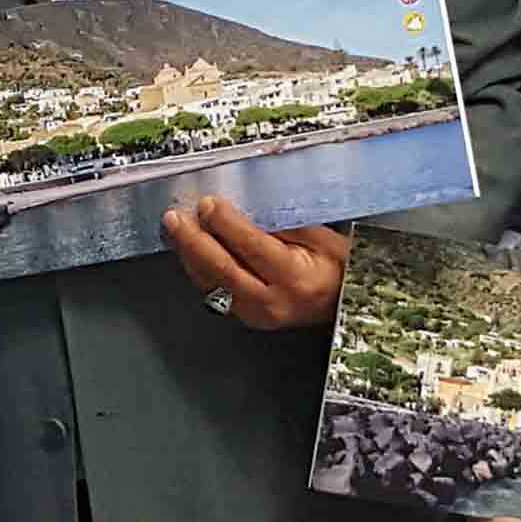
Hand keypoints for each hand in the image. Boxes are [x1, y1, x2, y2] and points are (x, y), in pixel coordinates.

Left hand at [165, 201, 349, 329]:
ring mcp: (256, 315)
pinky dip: (197, 268)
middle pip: (222, 269)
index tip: (207, 203)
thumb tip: (242, 208)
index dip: (226, 224)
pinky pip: (214, 291)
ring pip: (211, 282)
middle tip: (175, 217)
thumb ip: (282, 224)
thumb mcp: (321, 238)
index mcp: (294, 278)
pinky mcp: (246, 318)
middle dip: (194, 240)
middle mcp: (272, 301)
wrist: (346, 304)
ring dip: (188, 254)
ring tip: (174, 229)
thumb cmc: (337, 267)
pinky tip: (188, 249)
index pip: (251, 247)